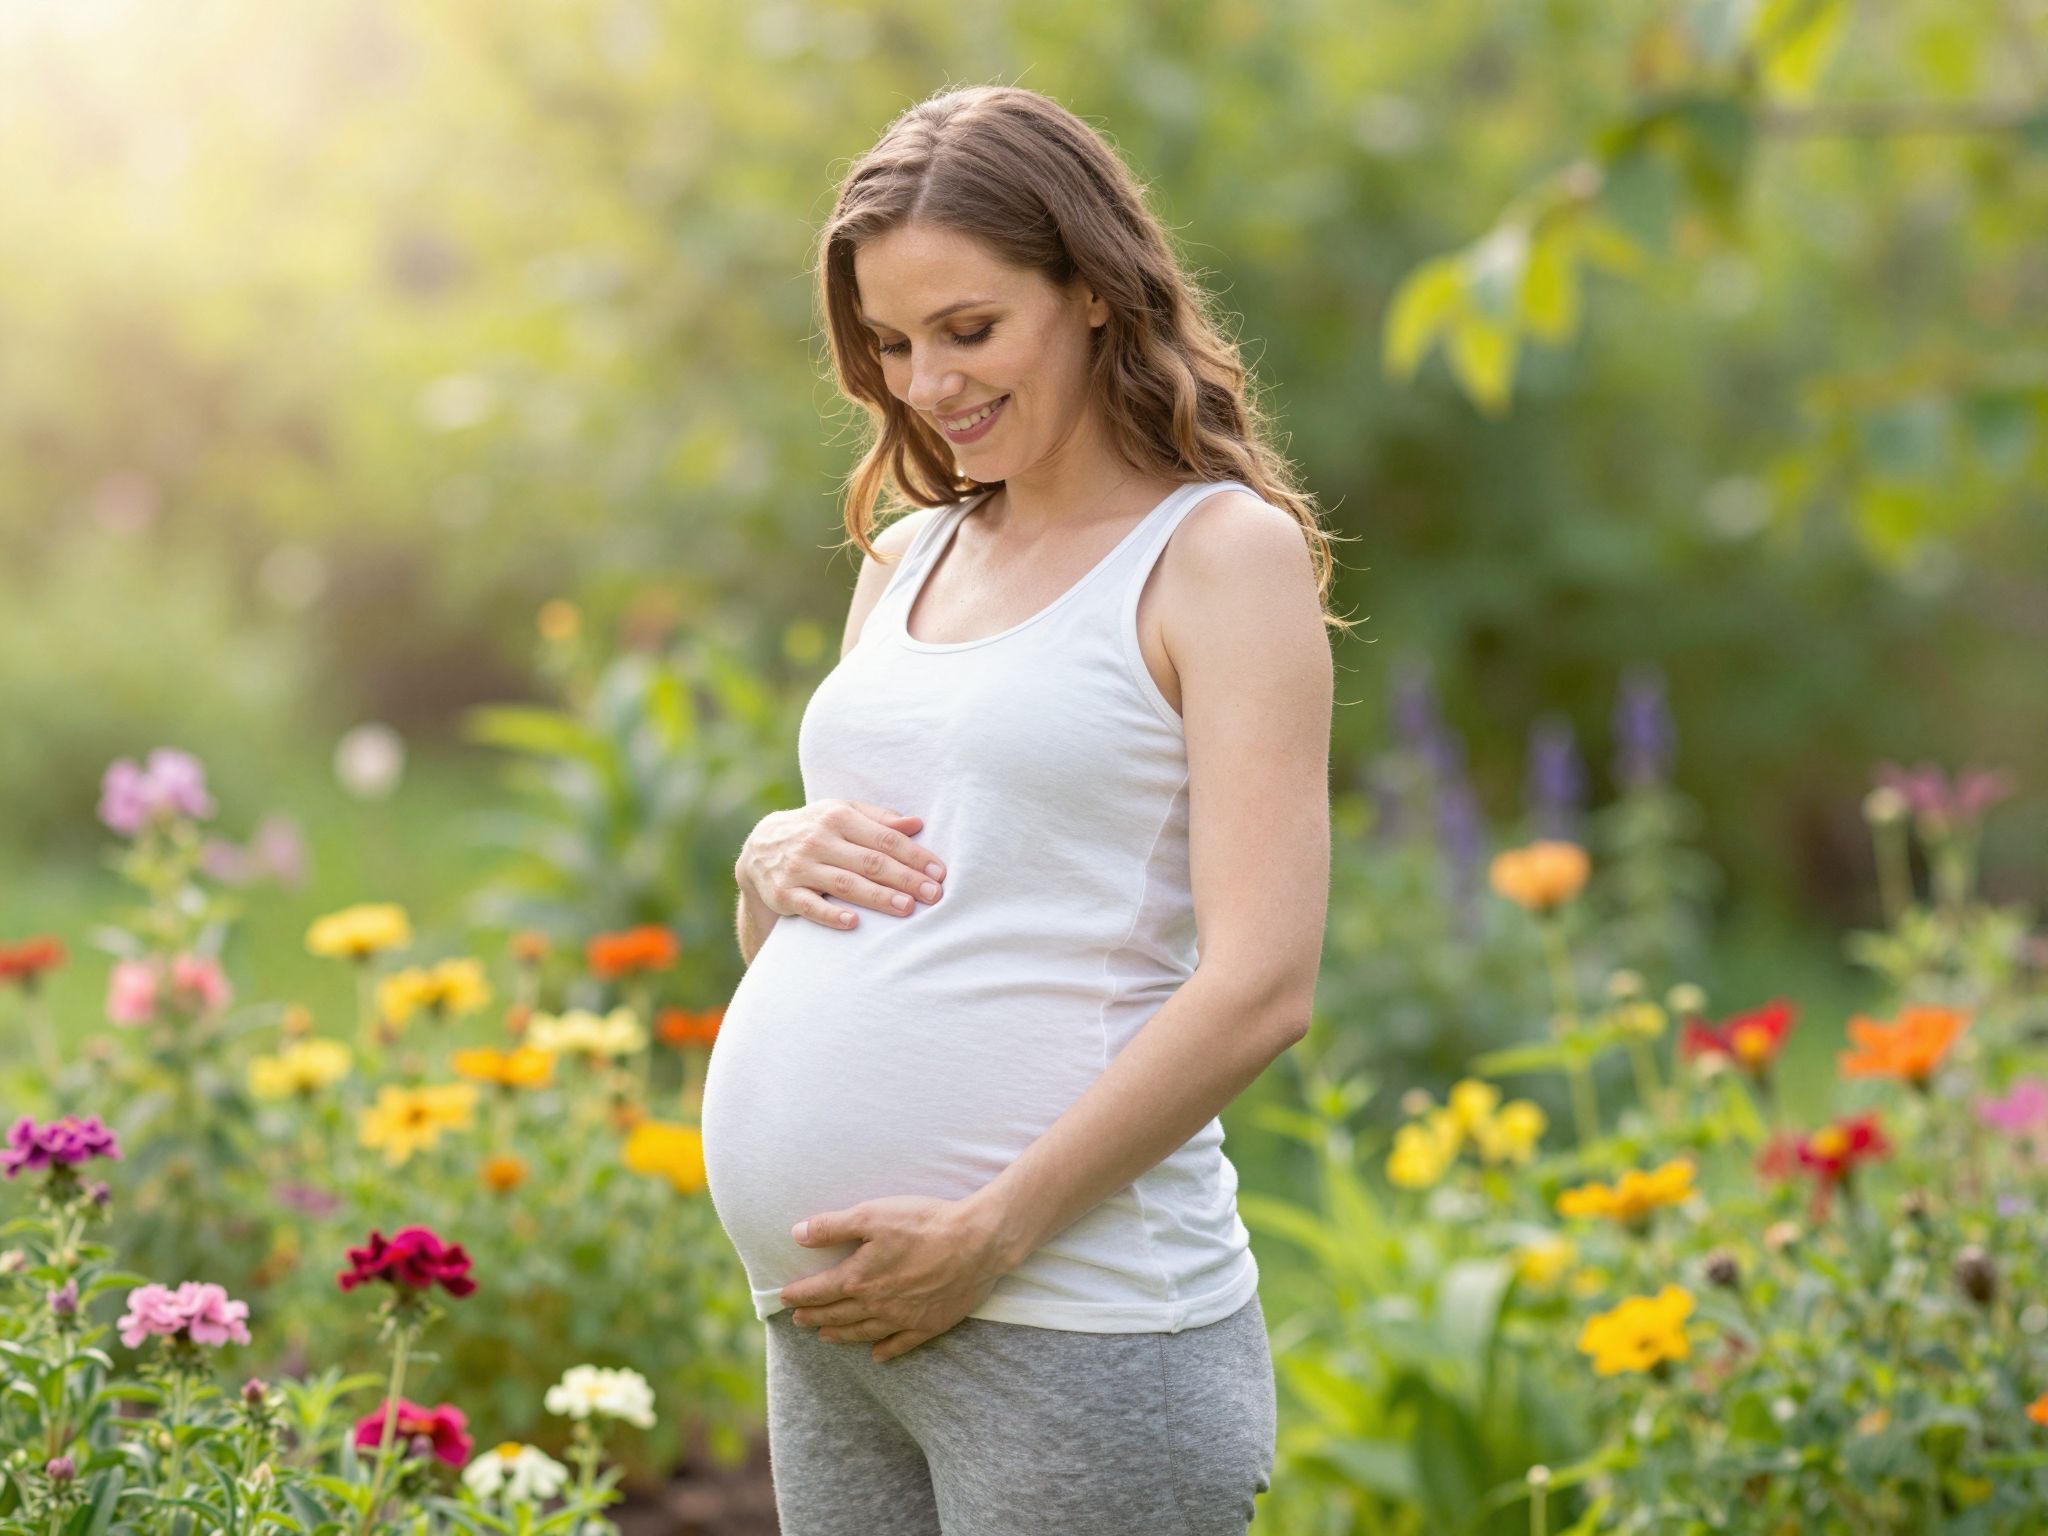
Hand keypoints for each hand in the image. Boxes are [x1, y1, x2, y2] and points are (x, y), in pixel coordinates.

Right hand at [737, 801, 946, 931]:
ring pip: (846, 884)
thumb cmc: (815, 829)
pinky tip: (854, 923)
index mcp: (838, 816)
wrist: (760, 849)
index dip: (914, 855)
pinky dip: (831, 915)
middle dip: (905, 879)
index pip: (884, 838)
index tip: (939, 872)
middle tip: (934, 894)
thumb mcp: (842, 813)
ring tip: (907, 908)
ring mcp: (800, 867)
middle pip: (870, 861)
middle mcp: (818, 840)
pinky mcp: (784, 893)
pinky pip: (810, 906)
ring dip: (878, 897)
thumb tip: (917, 824)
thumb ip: (879, 819)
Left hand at [779, 1195, 1010, 1362]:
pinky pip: (900, 1345)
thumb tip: (797, 1234)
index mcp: (859, 1278)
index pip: (819, 1291)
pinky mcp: (929, 1325)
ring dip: (840, 1335)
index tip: (785, 1297)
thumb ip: (832, 1226)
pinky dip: (885, 1352)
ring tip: (825, 1337)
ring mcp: (903, 1319)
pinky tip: (876, 1356)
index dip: (799, 1295)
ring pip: (863, 1332)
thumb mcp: (872, 1214)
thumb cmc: (924, 1224)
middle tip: (799, 1320)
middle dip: (814, 1317)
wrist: (977, 1243)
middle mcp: (877, 1304)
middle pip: (837, 1315)